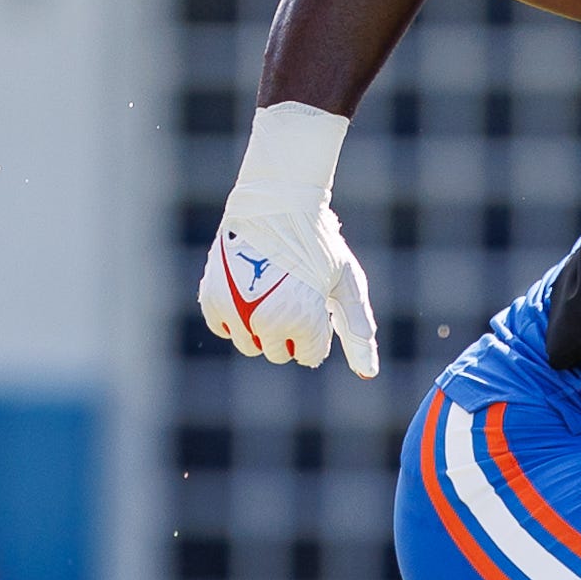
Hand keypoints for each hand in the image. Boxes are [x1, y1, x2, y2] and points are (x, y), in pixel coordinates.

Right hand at [200, 102, 378, 375]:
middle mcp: (269, 323)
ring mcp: (237, 313)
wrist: (276, 204)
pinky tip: (247, 292)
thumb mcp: (346, 284)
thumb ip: (357, 330)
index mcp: (304, 322)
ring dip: (260, 328)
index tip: (315, 304)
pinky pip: (222, 327)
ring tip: (270, 293)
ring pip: (249, 344)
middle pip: (278, 352)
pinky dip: (233, 317)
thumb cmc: (318, 243)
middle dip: (289, 333)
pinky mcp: (212, 299)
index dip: (316, 331)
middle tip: (292, 295)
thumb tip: (368, 375)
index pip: (309, 355)